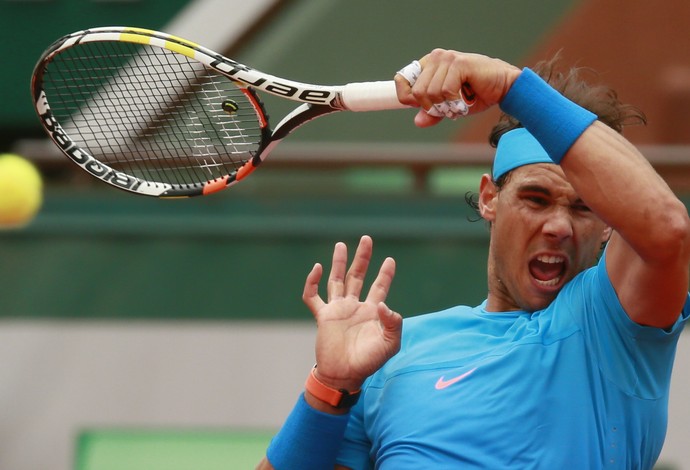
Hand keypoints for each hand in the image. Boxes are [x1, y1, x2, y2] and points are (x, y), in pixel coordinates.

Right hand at [302, 235, 402, 393]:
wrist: (344, 376)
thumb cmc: (368, 362)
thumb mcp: (390, 345)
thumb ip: (393, 323)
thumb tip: (384, 304)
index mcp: (371, 312)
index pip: (380, 287)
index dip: (385, 274)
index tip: (390, 260)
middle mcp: (354, 307)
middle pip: (357, 276)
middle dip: (362, 258)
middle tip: (366, 239)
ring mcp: (337, 310)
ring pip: (336, 281)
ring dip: (338, 263)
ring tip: (341, 245)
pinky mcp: (322, 317)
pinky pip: (313, 296)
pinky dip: (313, 282)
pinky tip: (318, 269)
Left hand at [394, 48, 520, 126]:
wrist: (503, 87)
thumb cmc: (477, 94)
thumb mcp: (450, 107)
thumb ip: (433, 112)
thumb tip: (418, 121)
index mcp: (429, 64)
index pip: (402, 80)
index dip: (408, 98)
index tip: (424, 107)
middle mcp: (436, 58)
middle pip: (417, 92)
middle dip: (433, 107)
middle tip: (449, 108)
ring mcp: (447, 59)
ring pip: (431, 93)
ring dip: (446, 106)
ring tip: (460, 103)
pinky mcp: (459, 63)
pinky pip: (446, 91)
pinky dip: (455, 102)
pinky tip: (465, 100)